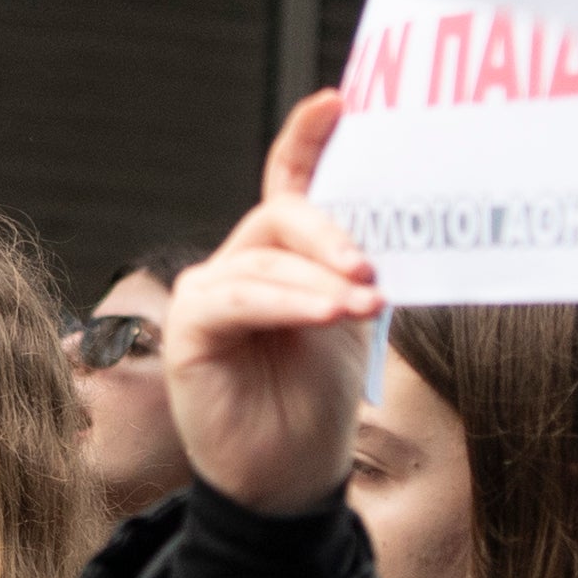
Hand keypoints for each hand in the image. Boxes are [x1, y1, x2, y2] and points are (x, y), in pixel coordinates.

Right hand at [162, 92, 384, 513]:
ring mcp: (208, 296)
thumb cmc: (320, 401)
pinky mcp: (190, 331)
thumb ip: (353, 270)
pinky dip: (284, 302)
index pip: (286, 185)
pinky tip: (325, 314)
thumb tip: (386, 229)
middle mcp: (239, 267)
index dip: (305, 140)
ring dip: (317, 281)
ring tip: (363, 305)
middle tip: (369, 268)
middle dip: (327, 233)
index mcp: (280, 260)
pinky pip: (234, 298)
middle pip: (278, 217)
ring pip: (262, 261)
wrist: (291, 476)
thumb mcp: (350, 322)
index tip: (337, 100)